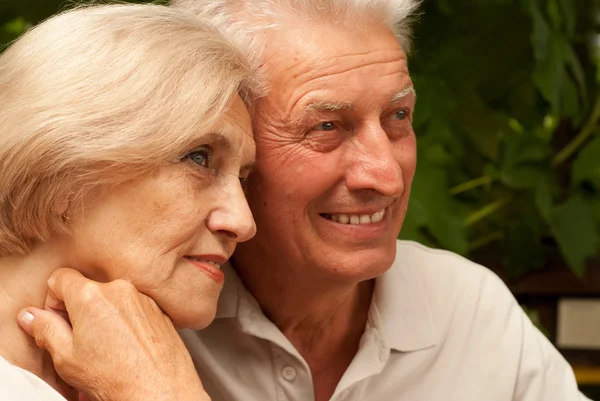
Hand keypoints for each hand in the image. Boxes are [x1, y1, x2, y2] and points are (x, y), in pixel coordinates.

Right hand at [16, 268, 209, 400]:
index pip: (61, 277)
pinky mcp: (158, 309)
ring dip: (104, 317)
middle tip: (80, 339)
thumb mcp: (66, 356)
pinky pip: (133, 308)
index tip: (57, 319)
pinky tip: (125, 347)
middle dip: (79, 310)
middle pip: (88, 289)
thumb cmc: (116, 376)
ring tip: (106, 348)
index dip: (53, 299)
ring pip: (112, 300)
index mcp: (91, 295)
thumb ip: (45, 329)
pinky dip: (125, 322)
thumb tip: (32, 316)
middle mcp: (119, 290)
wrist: (158, 389)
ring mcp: (142, 298)